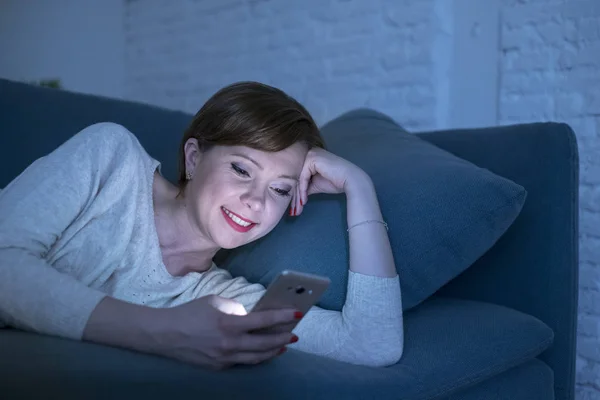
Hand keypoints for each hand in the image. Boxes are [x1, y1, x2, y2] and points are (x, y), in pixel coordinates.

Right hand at [150, 295, 299, 369]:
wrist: (165, 334)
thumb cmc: (190, 312)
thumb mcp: (215, 301)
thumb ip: (236, 308)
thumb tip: (251, 316)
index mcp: (229, 324)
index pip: (263, 321)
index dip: (282, 317)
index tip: (297, 314)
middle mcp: (229, 344)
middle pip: (265, 343)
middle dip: (283, 337)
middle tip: (295, 334)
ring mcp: (224, 358)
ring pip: (257, 357)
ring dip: (273, 350)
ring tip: (284, 344)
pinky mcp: (219, 367)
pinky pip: (243, 362)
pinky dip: (257, 356)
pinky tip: (264, 352)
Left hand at [292, 148, 369, 215]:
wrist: (350, 180)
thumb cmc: (335, 181)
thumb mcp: (316, 184)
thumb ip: (305, 185)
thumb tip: (295, 194)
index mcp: (311, 156)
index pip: (300, 173)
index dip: (297, 189)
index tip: (296, 203)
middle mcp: (310, 152)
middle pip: (298, 174)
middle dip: (296, 192)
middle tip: (295, 207)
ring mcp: (311, 154)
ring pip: (299, 176)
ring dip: (298, 192)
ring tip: (298, 206)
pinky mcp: (312, 159)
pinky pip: (303, 176)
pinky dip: (302, 189)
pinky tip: (304, 199)